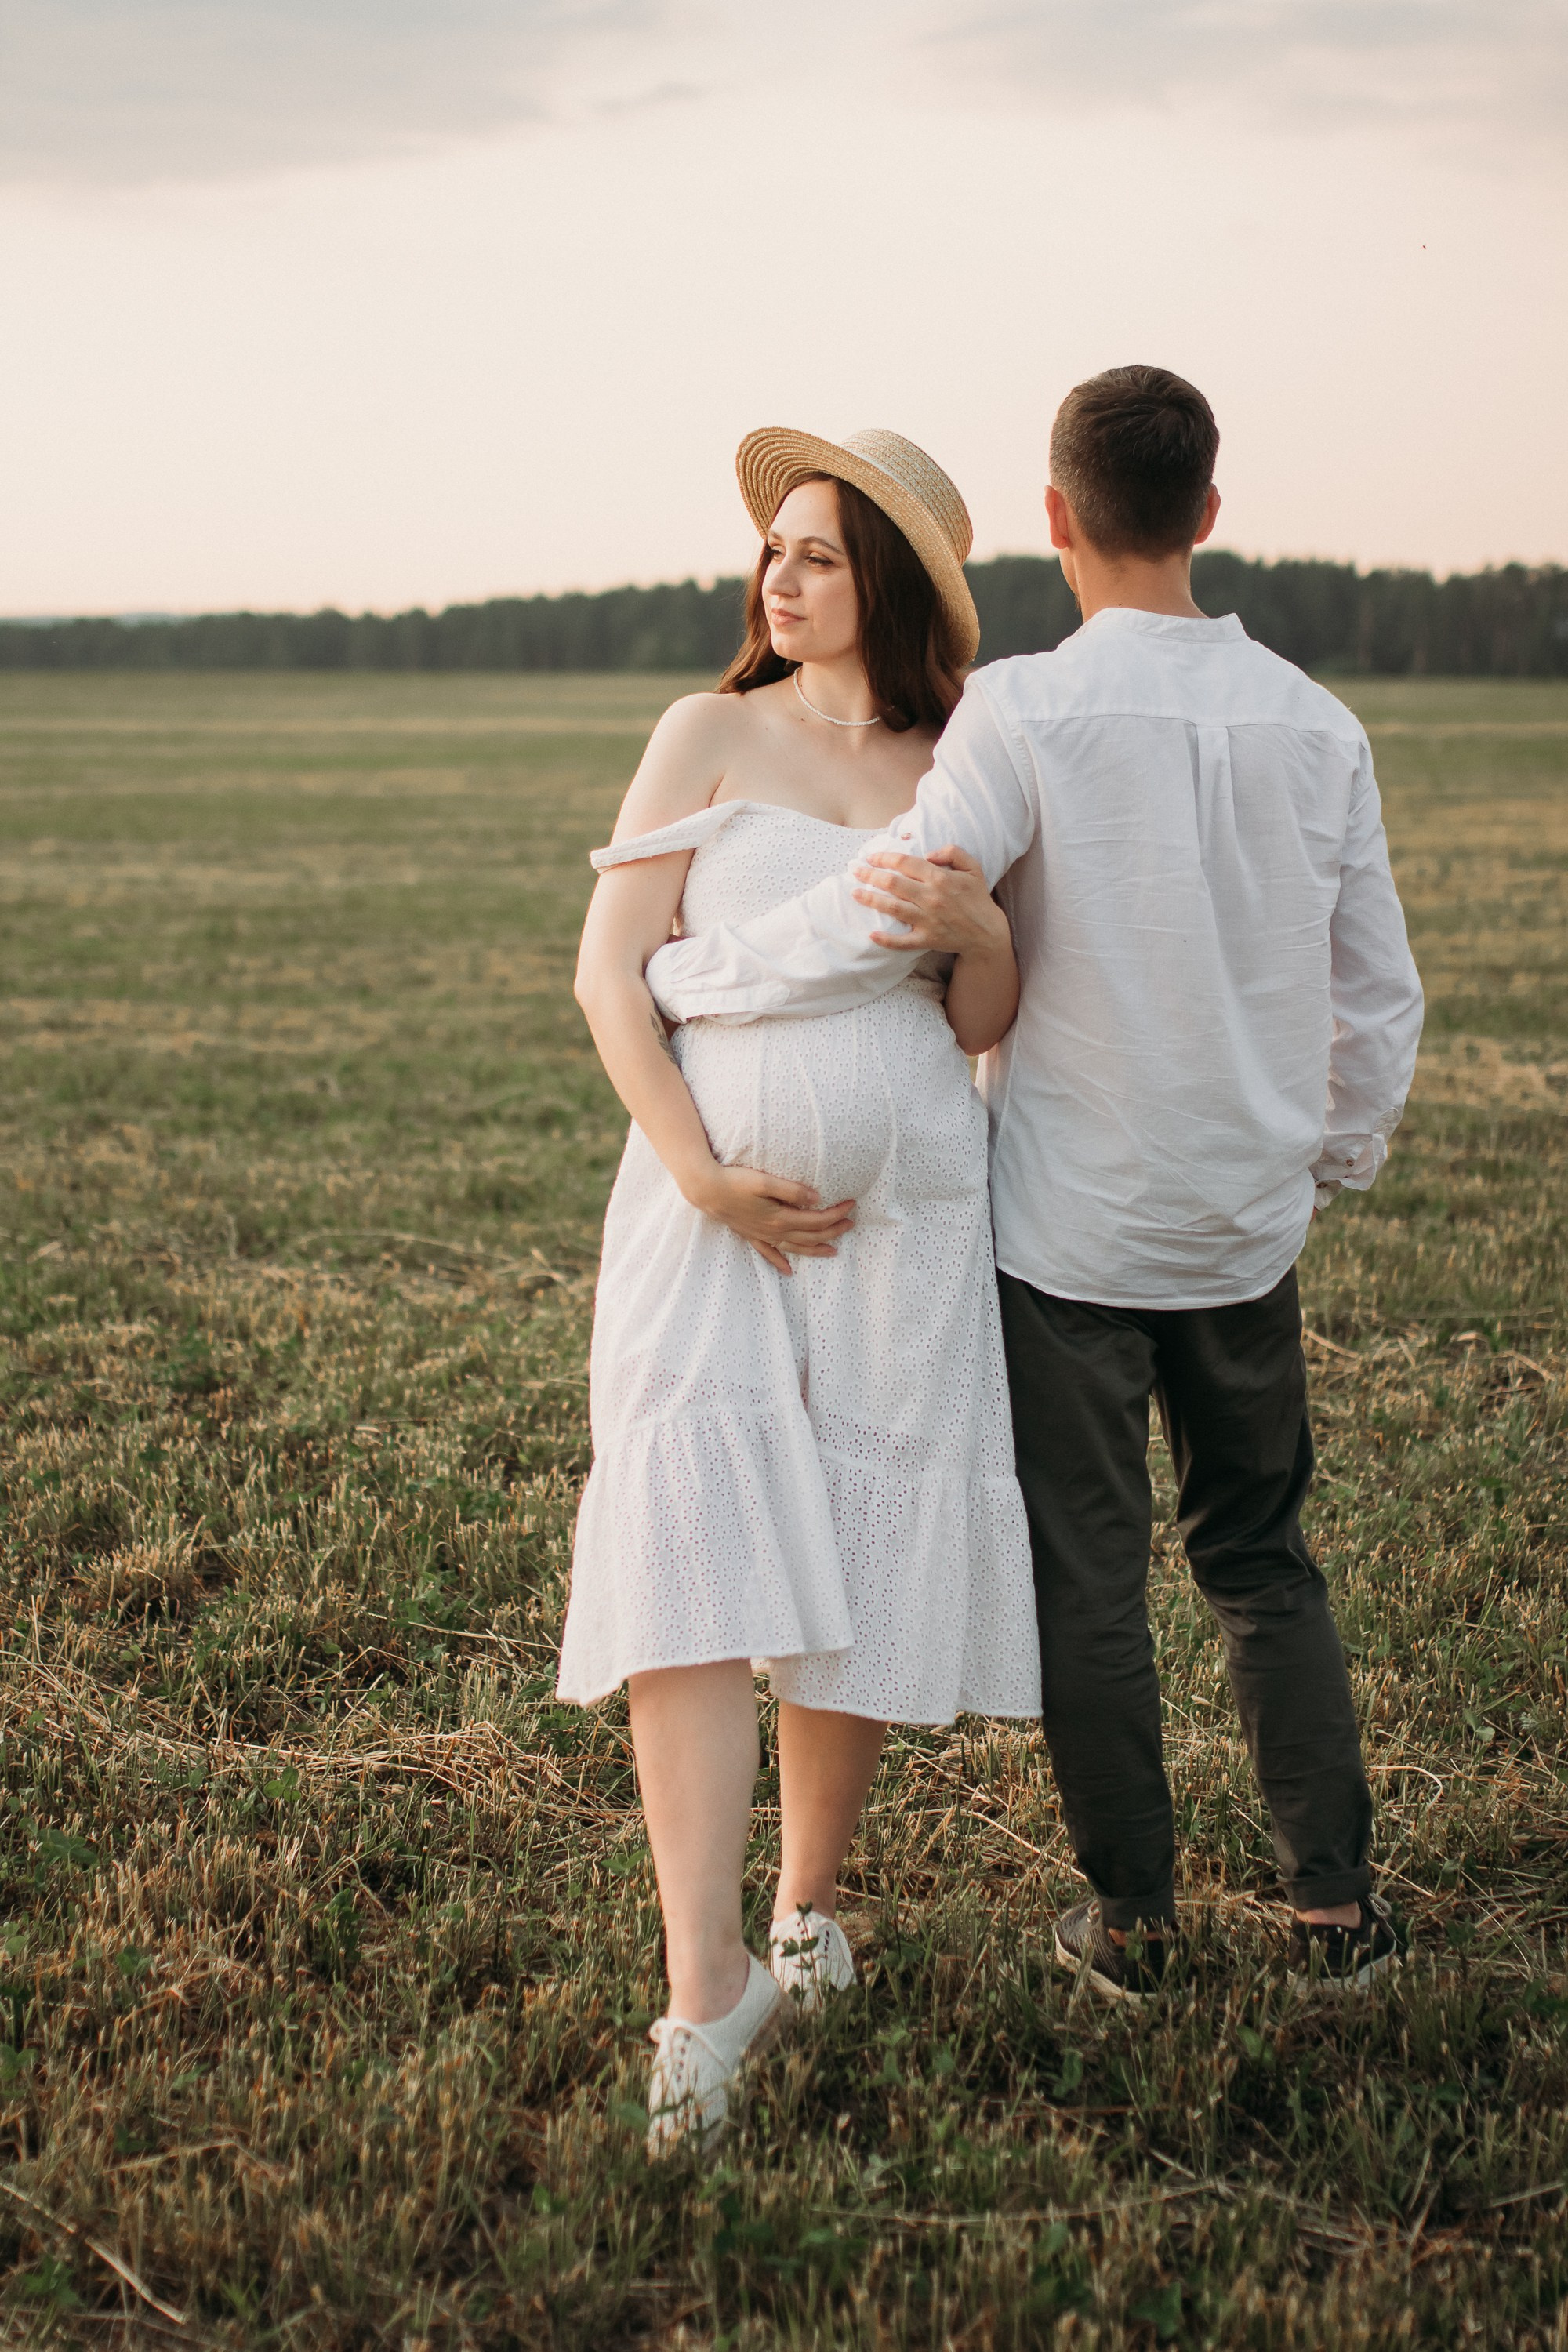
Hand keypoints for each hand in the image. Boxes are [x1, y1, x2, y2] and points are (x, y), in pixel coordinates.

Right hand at [685, 1161, 854, 1273]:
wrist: (704, 1189)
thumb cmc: (733, 1180)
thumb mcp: (764, 1181)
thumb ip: (791, 1190)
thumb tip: (817, 1199)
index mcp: (780, 1217)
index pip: (816, 1220)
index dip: (836, 1214)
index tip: (851, 1205)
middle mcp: (773, 1230)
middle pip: (810, 1236)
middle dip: (833, 1231)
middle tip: (851, 1224)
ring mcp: (761, 1235)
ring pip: (794, 1248)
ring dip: (815, 1249)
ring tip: (833, 1251)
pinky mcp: (749, 1235)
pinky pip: (768, 1253)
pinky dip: (780, 1262)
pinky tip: (788, 1270)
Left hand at [850, 843, 1009, 956]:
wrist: (987, 933)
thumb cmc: (977, 898)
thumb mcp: (973, 868)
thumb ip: (952, 852)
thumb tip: (927, 853)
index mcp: (940, 878)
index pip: (905, 863)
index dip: (884, 858)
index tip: (871, 857)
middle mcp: (931, 898)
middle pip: (893, 883)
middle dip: (870, 875)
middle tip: (855, 870)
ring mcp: (927, 920)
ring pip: (892, 908)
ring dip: (870, 899)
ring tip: (854, 893)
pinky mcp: (927, 939)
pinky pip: (902, 942)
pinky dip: (886, 939)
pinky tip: (871, 934)